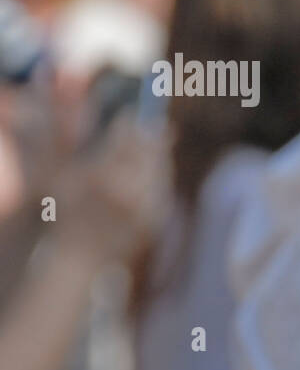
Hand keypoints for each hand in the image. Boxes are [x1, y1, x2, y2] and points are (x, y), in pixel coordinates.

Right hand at [49, 118, 170, 266]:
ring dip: (157, 152)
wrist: (81, 256)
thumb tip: (113, 120)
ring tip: (152, 142)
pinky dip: (158, 174)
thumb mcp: (67, 176)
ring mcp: (145, 207)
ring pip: (160, 167)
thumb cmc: (68, 211)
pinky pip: (162, 187)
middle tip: (149, 123)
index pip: (125, 138)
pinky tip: (151, 169)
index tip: (130, 113)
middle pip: (148, 150)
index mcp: (101, 178)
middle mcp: (127, 192)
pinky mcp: (156, 218)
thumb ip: (88, 146)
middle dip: (148, 134)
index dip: (129, 123)